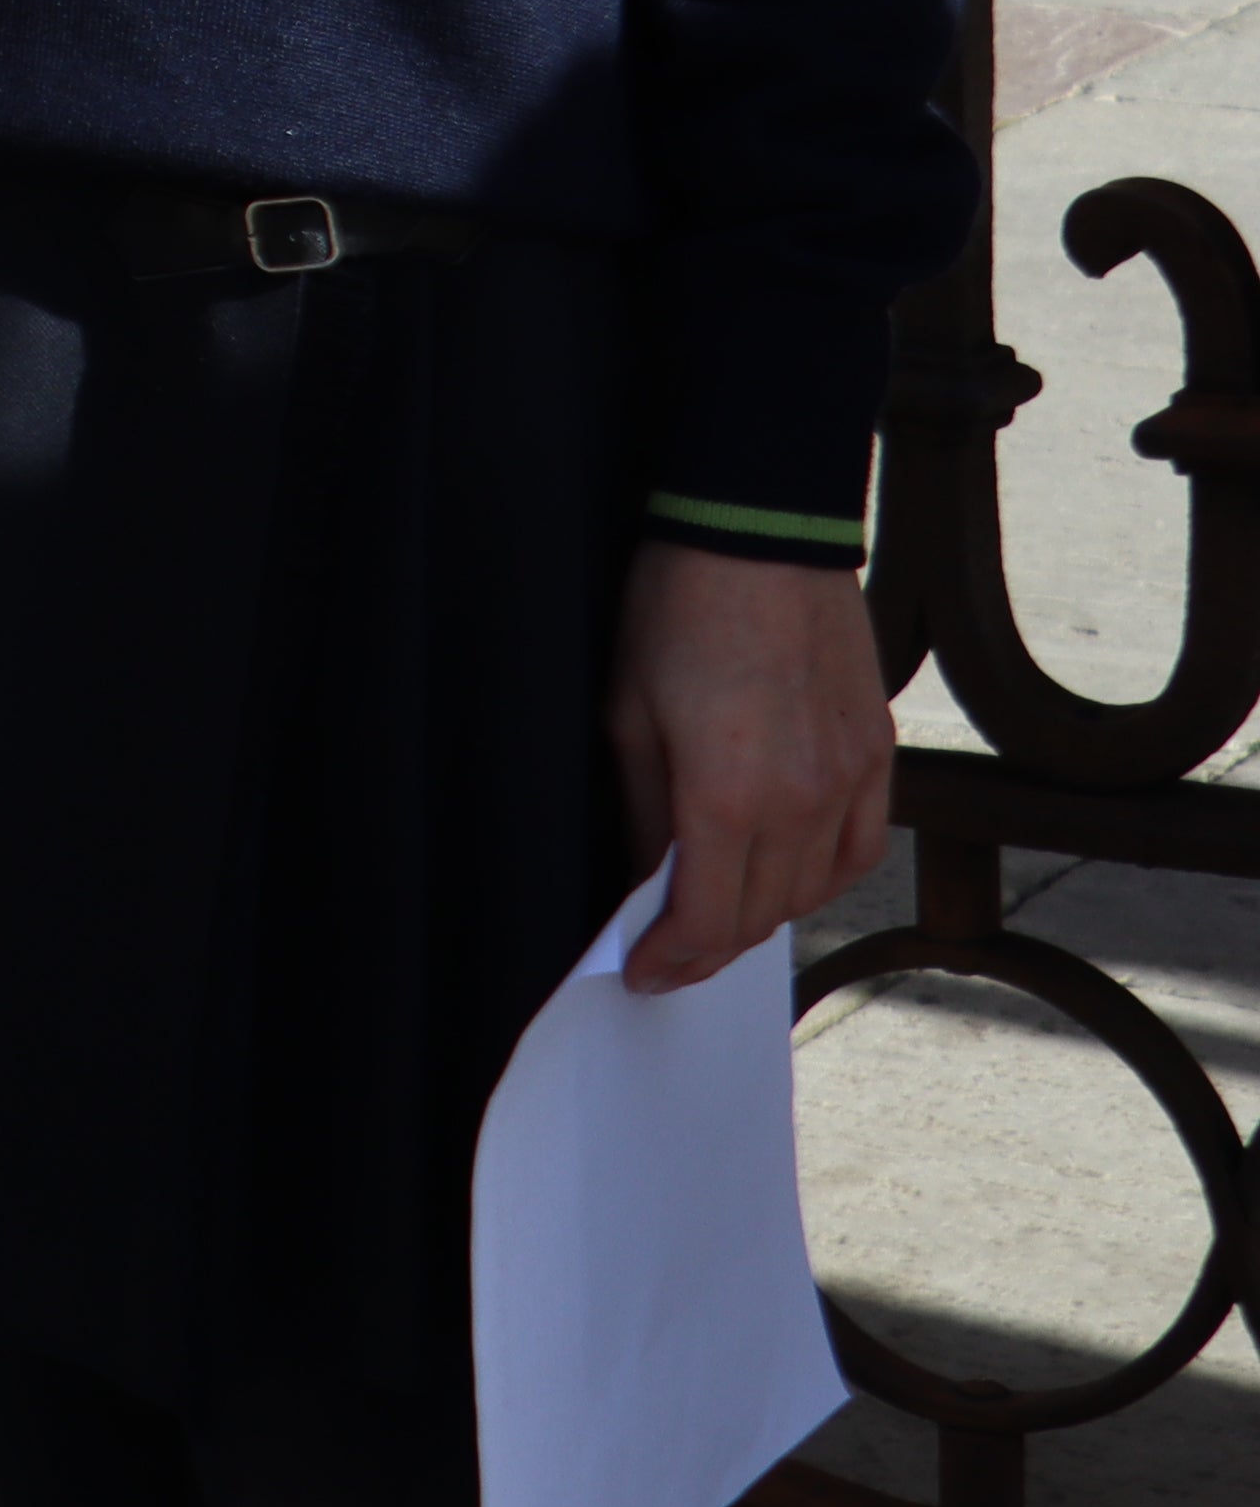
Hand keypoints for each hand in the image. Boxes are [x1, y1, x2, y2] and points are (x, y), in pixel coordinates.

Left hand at [610, 545, 895, 991]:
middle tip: (670, 951)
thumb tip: (650, 880)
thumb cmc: (675, 611)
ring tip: (719, 910)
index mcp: (729, 796)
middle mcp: (803, 800)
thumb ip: (645, 812)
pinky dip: (821, 874)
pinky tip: (787, 869)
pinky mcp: (878, 750)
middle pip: (762, 913)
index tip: (645, 975)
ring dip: (764, 912)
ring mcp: (851, 777)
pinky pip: (859, 846)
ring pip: (813, 888)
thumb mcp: (627, 714)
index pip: (708, 919)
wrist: (758, 531)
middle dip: (711, 944)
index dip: (673, 959)